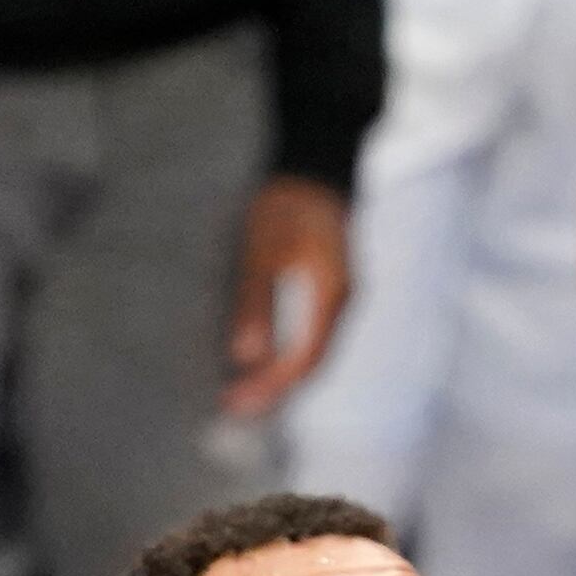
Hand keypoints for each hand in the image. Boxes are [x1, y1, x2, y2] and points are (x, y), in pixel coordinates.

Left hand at [220, 178, 348, 417]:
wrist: (315, 167)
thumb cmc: (287, 203)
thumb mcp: (262, 251)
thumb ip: (255, 303)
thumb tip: (245, 356)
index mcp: (331, 297)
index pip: (304, 359)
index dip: (271, 386)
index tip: (238, 403)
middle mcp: (341, 303)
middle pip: (311, 363)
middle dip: (274, 389)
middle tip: (234, 408)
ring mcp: (339, 297)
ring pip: (313, 351)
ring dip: (280, 375)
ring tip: (244, 392)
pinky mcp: (329, 289)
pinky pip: (312, 335)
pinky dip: (288, 354)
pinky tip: (265, 359)